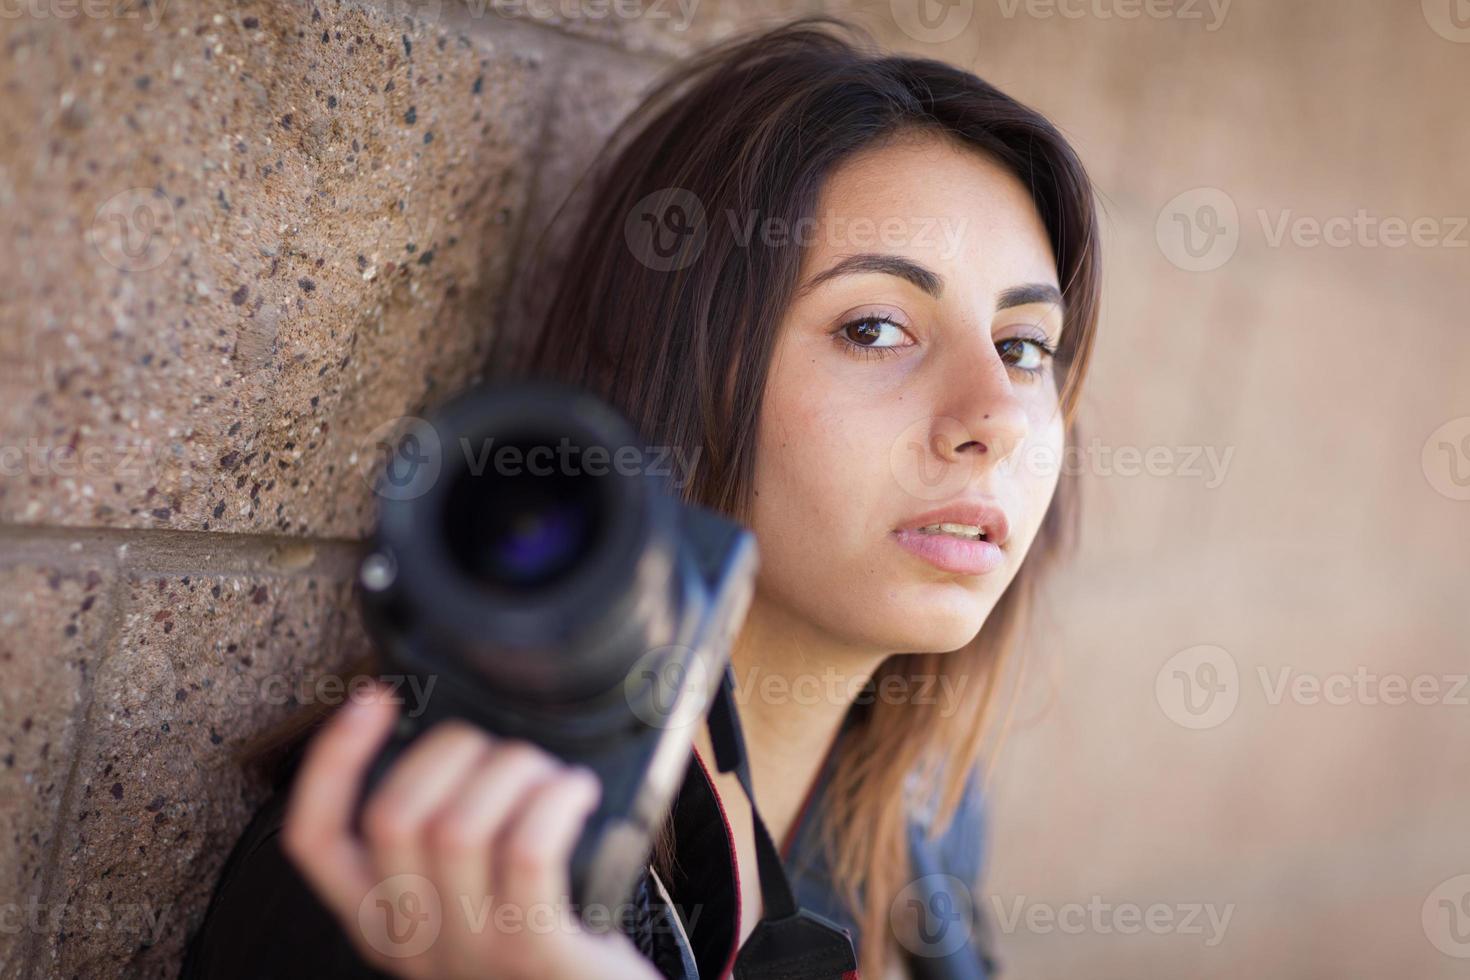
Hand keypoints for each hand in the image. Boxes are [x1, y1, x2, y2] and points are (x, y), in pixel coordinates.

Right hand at [281, 680, 662, 979]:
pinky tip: (575, 794)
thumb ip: (446, 842)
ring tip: (552, 778)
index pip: (313, 839)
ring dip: (513, 772)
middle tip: (504, 752)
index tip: (373, 699)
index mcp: (382, 921)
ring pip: (458, 826)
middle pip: (390, 815)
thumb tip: (460, 742)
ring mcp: (471, 952)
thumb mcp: (469, 900)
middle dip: (452, 750)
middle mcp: (413, 940)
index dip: (331, 761)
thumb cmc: (542, 944)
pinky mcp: (535, 954)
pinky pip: (527, 853)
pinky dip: (554, 801)